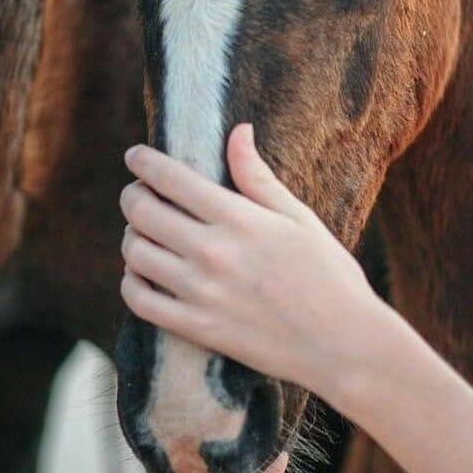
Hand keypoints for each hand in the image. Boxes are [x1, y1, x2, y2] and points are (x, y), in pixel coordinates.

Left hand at [119, 125, 386, 399]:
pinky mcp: (195, 329)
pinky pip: (140, 300)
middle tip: (138, 191)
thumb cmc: (328, 274)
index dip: (144, 162)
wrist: (341, 342)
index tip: (136, 156)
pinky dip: (132, 280)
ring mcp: (200, 294)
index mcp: (239, 219)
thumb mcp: (299, 217)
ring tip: (144, 231)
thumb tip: (238, 131)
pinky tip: (143, 272)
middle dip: (133, 194)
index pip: (171, 179)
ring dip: (132, 235)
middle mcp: (212, 253)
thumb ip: (258, 177)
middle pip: (143, 213)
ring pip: (135, 254)